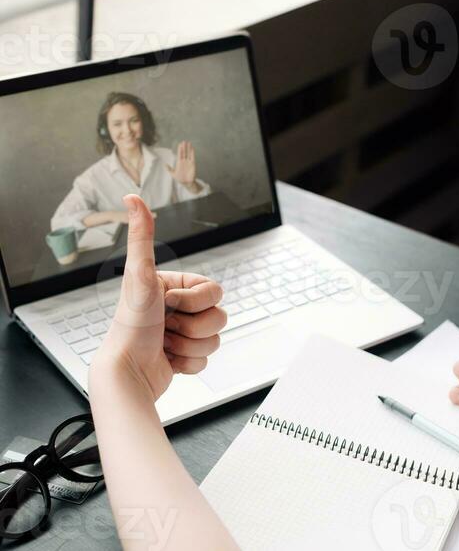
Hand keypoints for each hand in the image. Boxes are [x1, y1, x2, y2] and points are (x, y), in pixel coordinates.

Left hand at [92, 195, 225, 400]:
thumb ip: (141, 236)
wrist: (126, 374)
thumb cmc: (131, 326)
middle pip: (218, 315)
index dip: (195, 301)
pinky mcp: (183, 357)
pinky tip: (167, 359)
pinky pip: (205, 360)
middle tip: (165, 326)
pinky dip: (187, 363)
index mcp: (173, 286)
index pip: (215, 290)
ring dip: (189, 345)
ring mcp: (182, 332)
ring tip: (164, 344)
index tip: (168, 304)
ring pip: (214, 338)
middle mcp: (178, 307)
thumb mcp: (139, 275)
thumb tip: (131, 197)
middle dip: (194, 326)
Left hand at [167, 141, 197, 187]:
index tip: (180, 144)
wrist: (186, 183)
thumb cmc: (180, 179)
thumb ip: (169, 169)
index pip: (179, 154)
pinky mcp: (192, 164)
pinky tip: (192, 149)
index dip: (179, 149)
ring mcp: (188, 162)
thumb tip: (164, 165)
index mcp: (179, 162)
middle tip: (184, 141)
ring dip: (188, 148)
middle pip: (184, 152)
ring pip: (188, 153)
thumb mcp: (173, 174)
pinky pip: (192, 157)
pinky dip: (192, 153)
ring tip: (189, 143)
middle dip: (184, 147)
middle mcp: (184, 161)